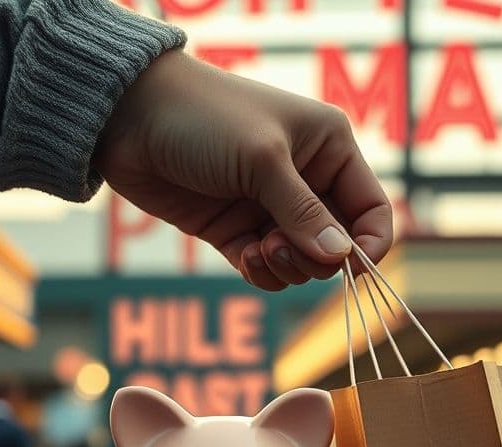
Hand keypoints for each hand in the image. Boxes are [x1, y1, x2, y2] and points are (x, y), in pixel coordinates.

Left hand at [94, 51, 391, 291]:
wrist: (130, 120)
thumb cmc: (203, 119)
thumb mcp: (262, 162)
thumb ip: (304, 213)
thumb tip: (342, 258)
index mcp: (329, 149)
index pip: (371, 210)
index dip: (369, 246)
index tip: (352, 272)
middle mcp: (305, 180)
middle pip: (336, 246)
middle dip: (314, 259)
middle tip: (279, 245)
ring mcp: (269, 208)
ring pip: (300, 263)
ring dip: (284, 268)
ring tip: (257, 249)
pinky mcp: (235, 231)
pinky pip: (265, 269)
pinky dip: (260, 272)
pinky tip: (242, 256)